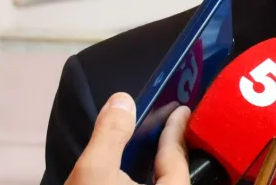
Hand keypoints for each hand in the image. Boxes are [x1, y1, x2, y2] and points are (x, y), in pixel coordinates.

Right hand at [65, 92, 191, 184]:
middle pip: (178, 174)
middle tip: (171, 125)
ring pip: (167, 184)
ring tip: (153, 148)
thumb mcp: (94, 173)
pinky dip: (150, 180)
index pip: (178, 158)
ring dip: (160, 168)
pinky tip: (135, 175)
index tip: (181, 109)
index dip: (177, 131)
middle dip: (173, 148)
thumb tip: (123, 100)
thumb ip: (111, 135)